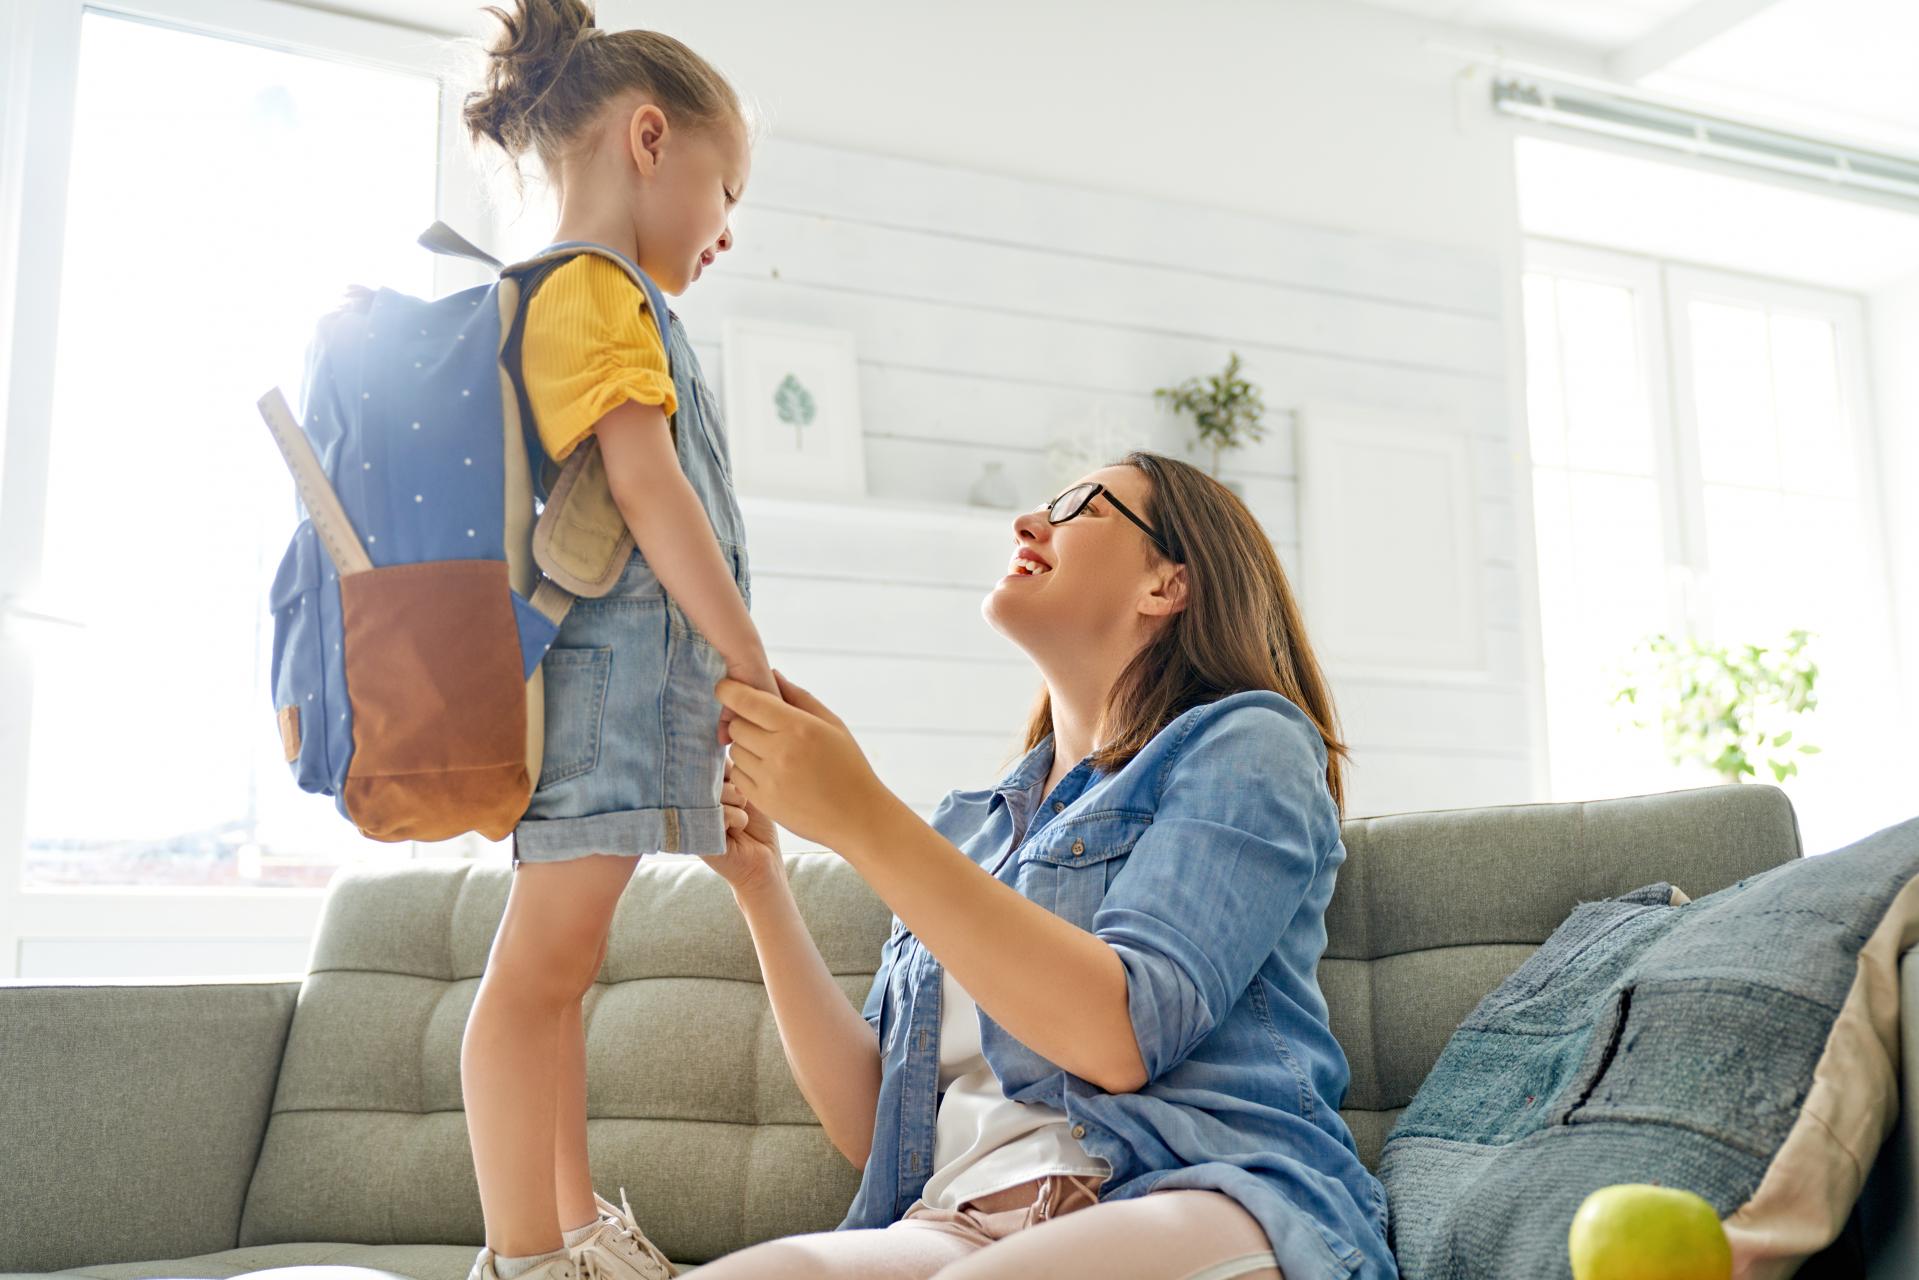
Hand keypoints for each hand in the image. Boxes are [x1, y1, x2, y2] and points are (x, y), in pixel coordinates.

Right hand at [700, 762, 785, 902]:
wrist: (762, 860)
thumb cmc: (757, 820)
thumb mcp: (744, 785)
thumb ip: (729, 765)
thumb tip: (719, 739)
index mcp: (699, 785)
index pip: (705, 759)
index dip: (724, 765)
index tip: (735, 776)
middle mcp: (690, 799)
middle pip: (711, 772)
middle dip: (735, 784)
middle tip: (741, 800)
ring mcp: (690, 817)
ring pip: (718, 791)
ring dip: (739, 801)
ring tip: (740, 816)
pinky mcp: (696, 836)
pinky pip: (721, 812)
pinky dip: (738, 818)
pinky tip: (737, 830)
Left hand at [717, 670, 893, 849]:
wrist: (857, 817)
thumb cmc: (849, 766)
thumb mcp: (833, 725)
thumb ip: (800, 697)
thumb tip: (772, 674)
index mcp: (798, 727)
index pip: (747, 701)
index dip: (729, 691)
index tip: (724, 688)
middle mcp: (780, 751)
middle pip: (736, 725)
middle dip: (743, 721)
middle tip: (761, 727)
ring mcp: (769, 778)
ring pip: (735, 751)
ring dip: (746, 747)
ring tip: (771, 753)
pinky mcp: (763, 801)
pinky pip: (738, 776)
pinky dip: (748, 770)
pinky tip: (770, 772)